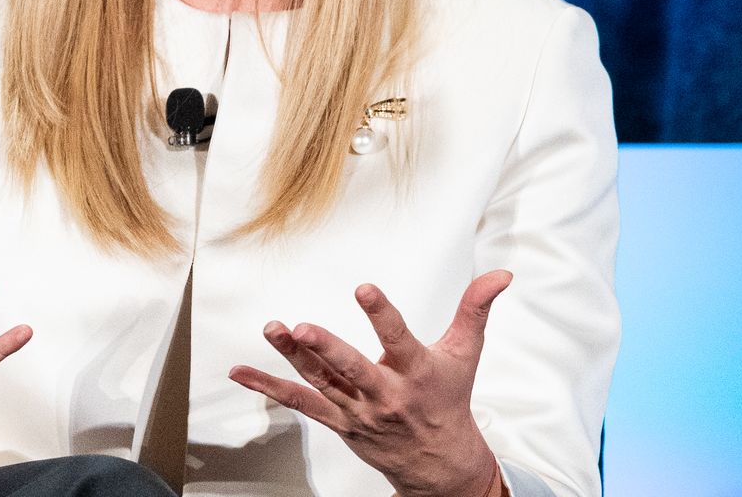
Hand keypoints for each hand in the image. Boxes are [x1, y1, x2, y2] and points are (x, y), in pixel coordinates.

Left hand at [228, 271, 511, 496]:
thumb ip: (476, 310)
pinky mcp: (337, 421)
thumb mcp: (465, 354)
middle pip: (352, 368)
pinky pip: (298, 403)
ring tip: (272, 329)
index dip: (382, 314)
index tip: (363, 288)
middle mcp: (385, 394)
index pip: (399, 339)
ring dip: (292, 357)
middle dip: (327, 349)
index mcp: (417, 373)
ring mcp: (357, 410)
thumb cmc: (448, 401)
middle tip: (302, 328)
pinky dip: (267, 388)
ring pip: (320, 381)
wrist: (438, 464)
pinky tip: (242, 371)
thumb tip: (499, 275)